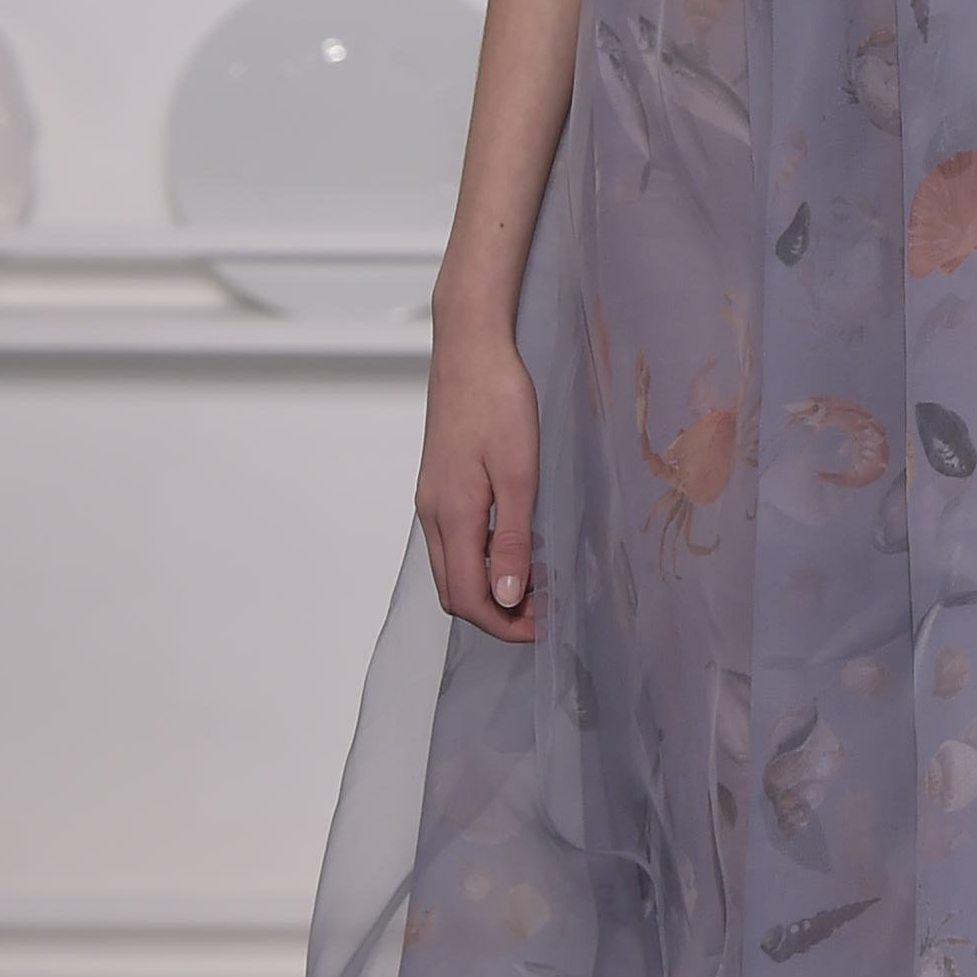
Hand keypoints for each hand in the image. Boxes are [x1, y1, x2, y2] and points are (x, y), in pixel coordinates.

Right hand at [417, 308, 541, 642]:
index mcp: (452, 515)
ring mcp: (432, 500)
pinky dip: (481, 562)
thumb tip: (506, 596)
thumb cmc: (496, 399)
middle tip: (545, 613)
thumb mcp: (519, 472)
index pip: (469, 599)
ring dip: (489, 589)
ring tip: (537, 583)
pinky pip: (454, 543)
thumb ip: (512, 538)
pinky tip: (515, 548)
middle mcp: (433, 514)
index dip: (505, 624)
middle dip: (496, 614)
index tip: (544, 628)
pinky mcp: (438, 486)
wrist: (469, 347)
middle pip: (455, 592)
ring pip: (452, 569)